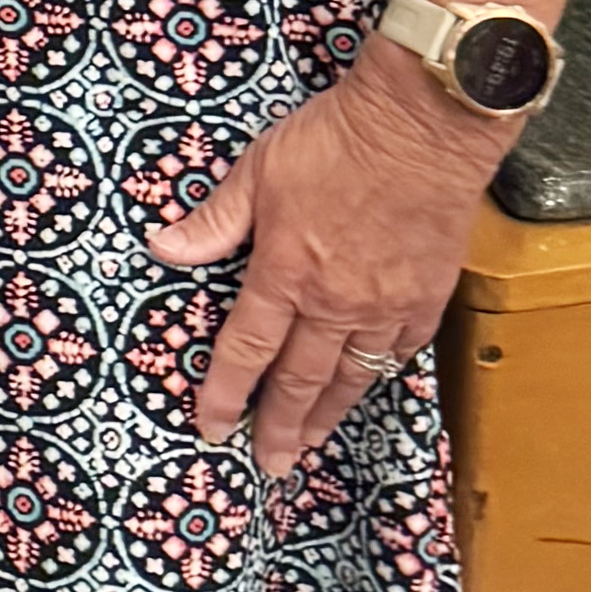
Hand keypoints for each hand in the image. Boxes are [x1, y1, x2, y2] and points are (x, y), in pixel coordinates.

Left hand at [145, 50, 488, 476]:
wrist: (422, 127)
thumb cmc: (335, 139)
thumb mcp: (257, 170)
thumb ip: (214, 219)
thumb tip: (164, 247)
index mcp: (285, 272)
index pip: (246, 350)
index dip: (225, 394)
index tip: (211, 427)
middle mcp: (334, 302)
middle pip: (299, 380)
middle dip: (278, 426)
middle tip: (268, 464)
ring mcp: (385, 304)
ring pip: (351, 377)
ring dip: (326, 415)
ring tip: (309, 443)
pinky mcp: (427, 296)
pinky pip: (399, 352)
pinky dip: (380, 375)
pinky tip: (368, 386)